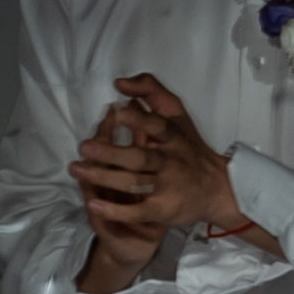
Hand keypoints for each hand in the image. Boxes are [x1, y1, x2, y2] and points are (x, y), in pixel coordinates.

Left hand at [70, 69, 259, 263]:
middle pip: (141, 158)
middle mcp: (171, 162)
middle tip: (84, 147)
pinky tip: (93, 204)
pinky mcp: (164, 209)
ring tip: (77, 169)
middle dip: (112, 153)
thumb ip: (152, 93)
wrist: (216, 189)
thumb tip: (120, 82)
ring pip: (135, 183)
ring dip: (104, 177)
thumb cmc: (187, 147)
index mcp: (173, 138)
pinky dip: (116, 210)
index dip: (140, 120)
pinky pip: (139, 211)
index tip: (118, 112)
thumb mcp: (176, 115)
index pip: (158, 127)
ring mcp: (168, 187)